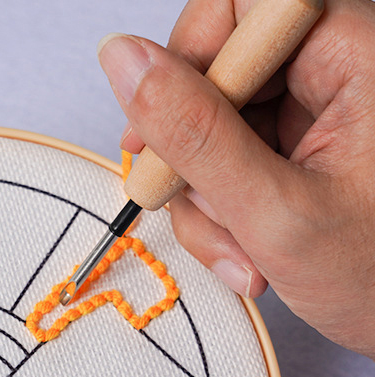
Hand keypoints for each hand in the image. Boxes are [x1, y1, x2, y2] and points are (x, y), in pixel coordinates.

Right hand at [97, 0, 374, 358]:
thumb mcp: (275, 212)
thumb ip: (195, 135)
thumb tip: (124, 61)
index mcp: (355, 56)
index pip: (240, 3)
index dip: (187, 56)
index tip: (161, 131)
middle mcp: (332, 71)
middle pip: (214, 71)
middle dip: (192, 155)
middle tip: (202, 209)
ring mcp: (308, 113)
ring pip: (207, 126)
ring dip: (204, 199)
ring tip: (241, 253)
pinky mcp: (291, 148)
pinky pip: (221, 160)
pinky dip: (218, 211)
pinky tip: (245, 251)